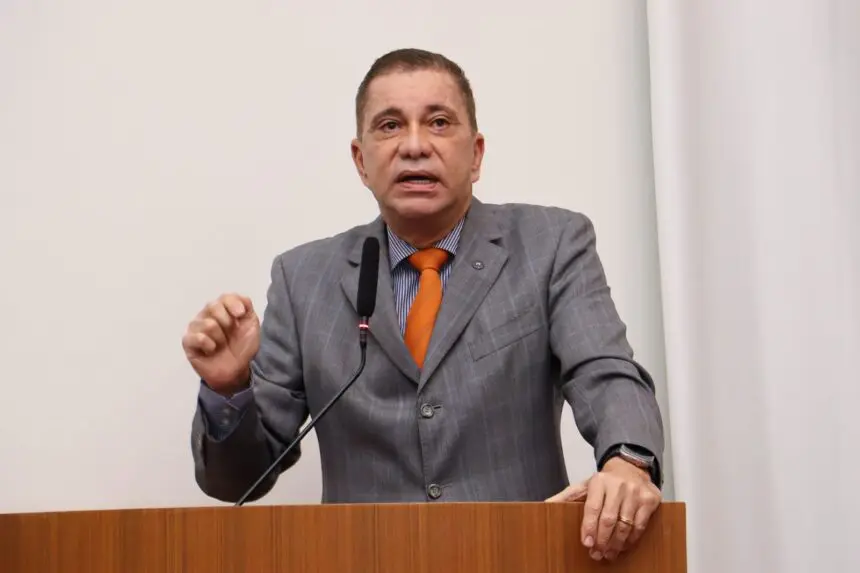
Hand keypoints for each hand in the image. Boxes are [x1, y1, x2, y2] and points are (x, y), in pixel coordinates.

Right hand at [182, 293, 259, 393]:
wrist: (236, 370)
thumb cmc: (242, 347)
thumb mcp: (251, 325)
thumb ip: (247, 306)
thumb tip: (240, 298)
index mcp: (222, 309)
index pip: (224, 297)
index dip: (233, 304)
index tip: (241, 314)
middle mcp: (206, 314)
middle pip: (213, 306)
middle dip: (227, 322)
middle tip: (230, 334)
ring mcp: (195, 327)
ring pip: (208, 324)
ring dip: (220, 338)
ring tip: (220, 345)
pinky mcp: (188, 341)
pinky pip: (198, 337)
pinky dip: (209, 345)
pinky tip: (211, 351)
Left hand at [546, 457, 661, 561]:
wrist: (631, 468)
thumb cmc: (606, 482)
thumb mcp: (585, 485)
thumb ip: (567, 496)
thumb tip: (546, 505)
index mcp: (599, 481)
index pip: (592, 507)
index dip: (589, 527)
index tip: (587, 543)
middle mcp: (618, 485)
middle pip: (609, 519)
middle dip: (602, 540)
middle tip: (597, 554)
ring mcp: (636, 492)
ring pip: (625, 525)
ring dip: (616, 544)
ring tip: (608, 554)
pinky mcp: (650, 500)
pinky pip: (640, 526)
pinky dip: (631, 540)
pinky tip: (623, 546)